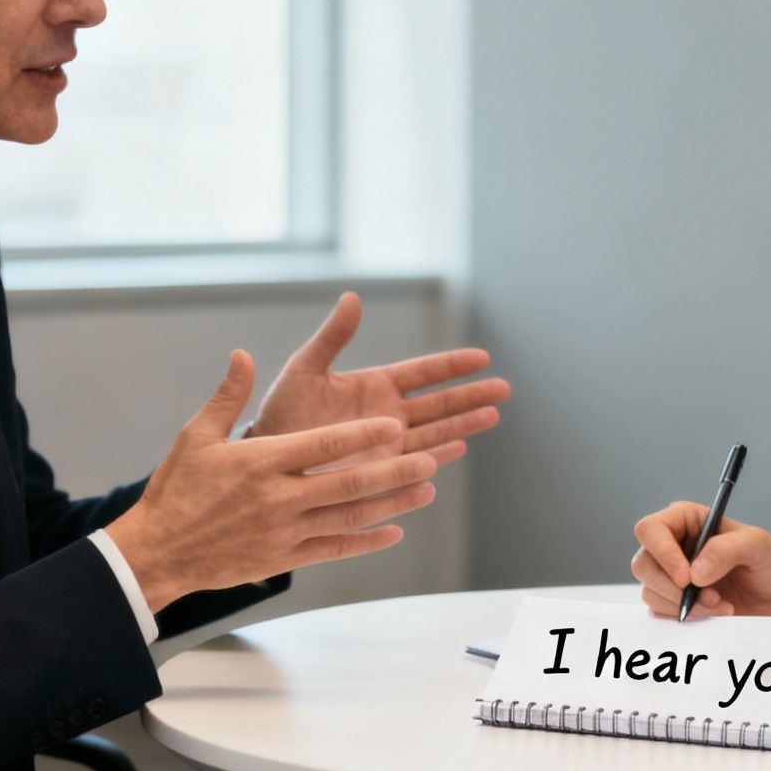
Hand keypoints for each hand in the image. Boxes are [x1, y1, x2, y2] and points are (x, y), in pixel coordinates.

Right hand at [106, 350, 440, 611]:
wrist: (156, 552)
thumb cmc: (176, 489)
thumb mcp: (196, 436)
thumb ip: (228, 396)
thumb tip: (243, 355)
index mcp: (261, 463)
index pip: (323, 445)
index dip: (362, 434)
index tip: (393, 424)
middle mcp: (278, 499)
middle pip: (348, 484)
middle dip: (393, 470)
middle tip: (430, 458)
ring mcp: (284, 532)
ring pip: (350, 518)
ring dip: (392, 503)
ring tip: (426, 490)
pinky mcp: (283, 559)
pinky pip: (335, 549)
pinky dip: (367, 541)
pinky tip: (394, 532)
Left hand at [254, 292, 510, 466]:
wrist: (266, 459)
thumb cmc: (281, 413)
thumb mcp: (305, 369)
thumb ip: (333, 337)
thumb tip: (353, 297)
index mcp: (376, 386)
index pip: (423, 373)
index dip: (452, 365)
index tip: (482, 357)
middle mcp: (389, 415)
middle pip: (440, 403)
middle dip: (472, 395)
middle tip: (504, 388)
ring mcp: (388, 446)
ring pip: (436, 433)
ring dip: (463, 424)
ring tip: (493, 415)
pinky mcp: (381, 473)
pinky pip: (416, 463)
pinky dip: (437, 457)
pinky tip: (458, 448)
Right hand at [630, 503, 770, 618]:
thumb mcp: (757, 545)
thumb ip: (726, 550)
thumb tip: (694, 572)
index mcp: (685, 520)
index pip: (651, 530)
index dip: (662, 554)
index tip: (687, 578)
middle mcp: (672, 545)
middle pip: (643, 564)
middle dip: (675, 588)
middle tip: (711, 597)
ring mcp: (670, 574)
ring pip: (651, 592)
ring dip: (685, 605)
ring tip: (721, 604)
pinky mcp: (674, 599)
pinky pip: (661, 612)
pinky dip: (688, 617)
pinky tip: (716, 612)